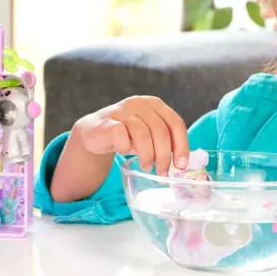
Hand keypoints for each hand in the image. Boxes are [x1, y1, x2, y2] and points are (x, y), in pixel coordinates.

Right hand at [73, 96, 188, 175]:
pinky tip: (124, 151)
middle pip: (161, 130)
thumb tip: (181, 164)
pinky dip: (125, 148)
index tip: (181, 165)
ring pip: (143, 134)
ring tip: (146, 167)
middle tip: (163, 172)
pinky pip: (122, 137)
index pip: (176, 123)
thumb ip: (164, 142)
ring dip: (147, 155)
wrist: (94, 133)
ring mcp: (122, 111)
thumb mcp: (149, 135)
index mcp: (155, 104)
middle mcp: (140, 103)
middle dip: (164, 155)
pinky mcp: (107, 122)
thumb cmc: (127, 135)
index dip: (182, 145)